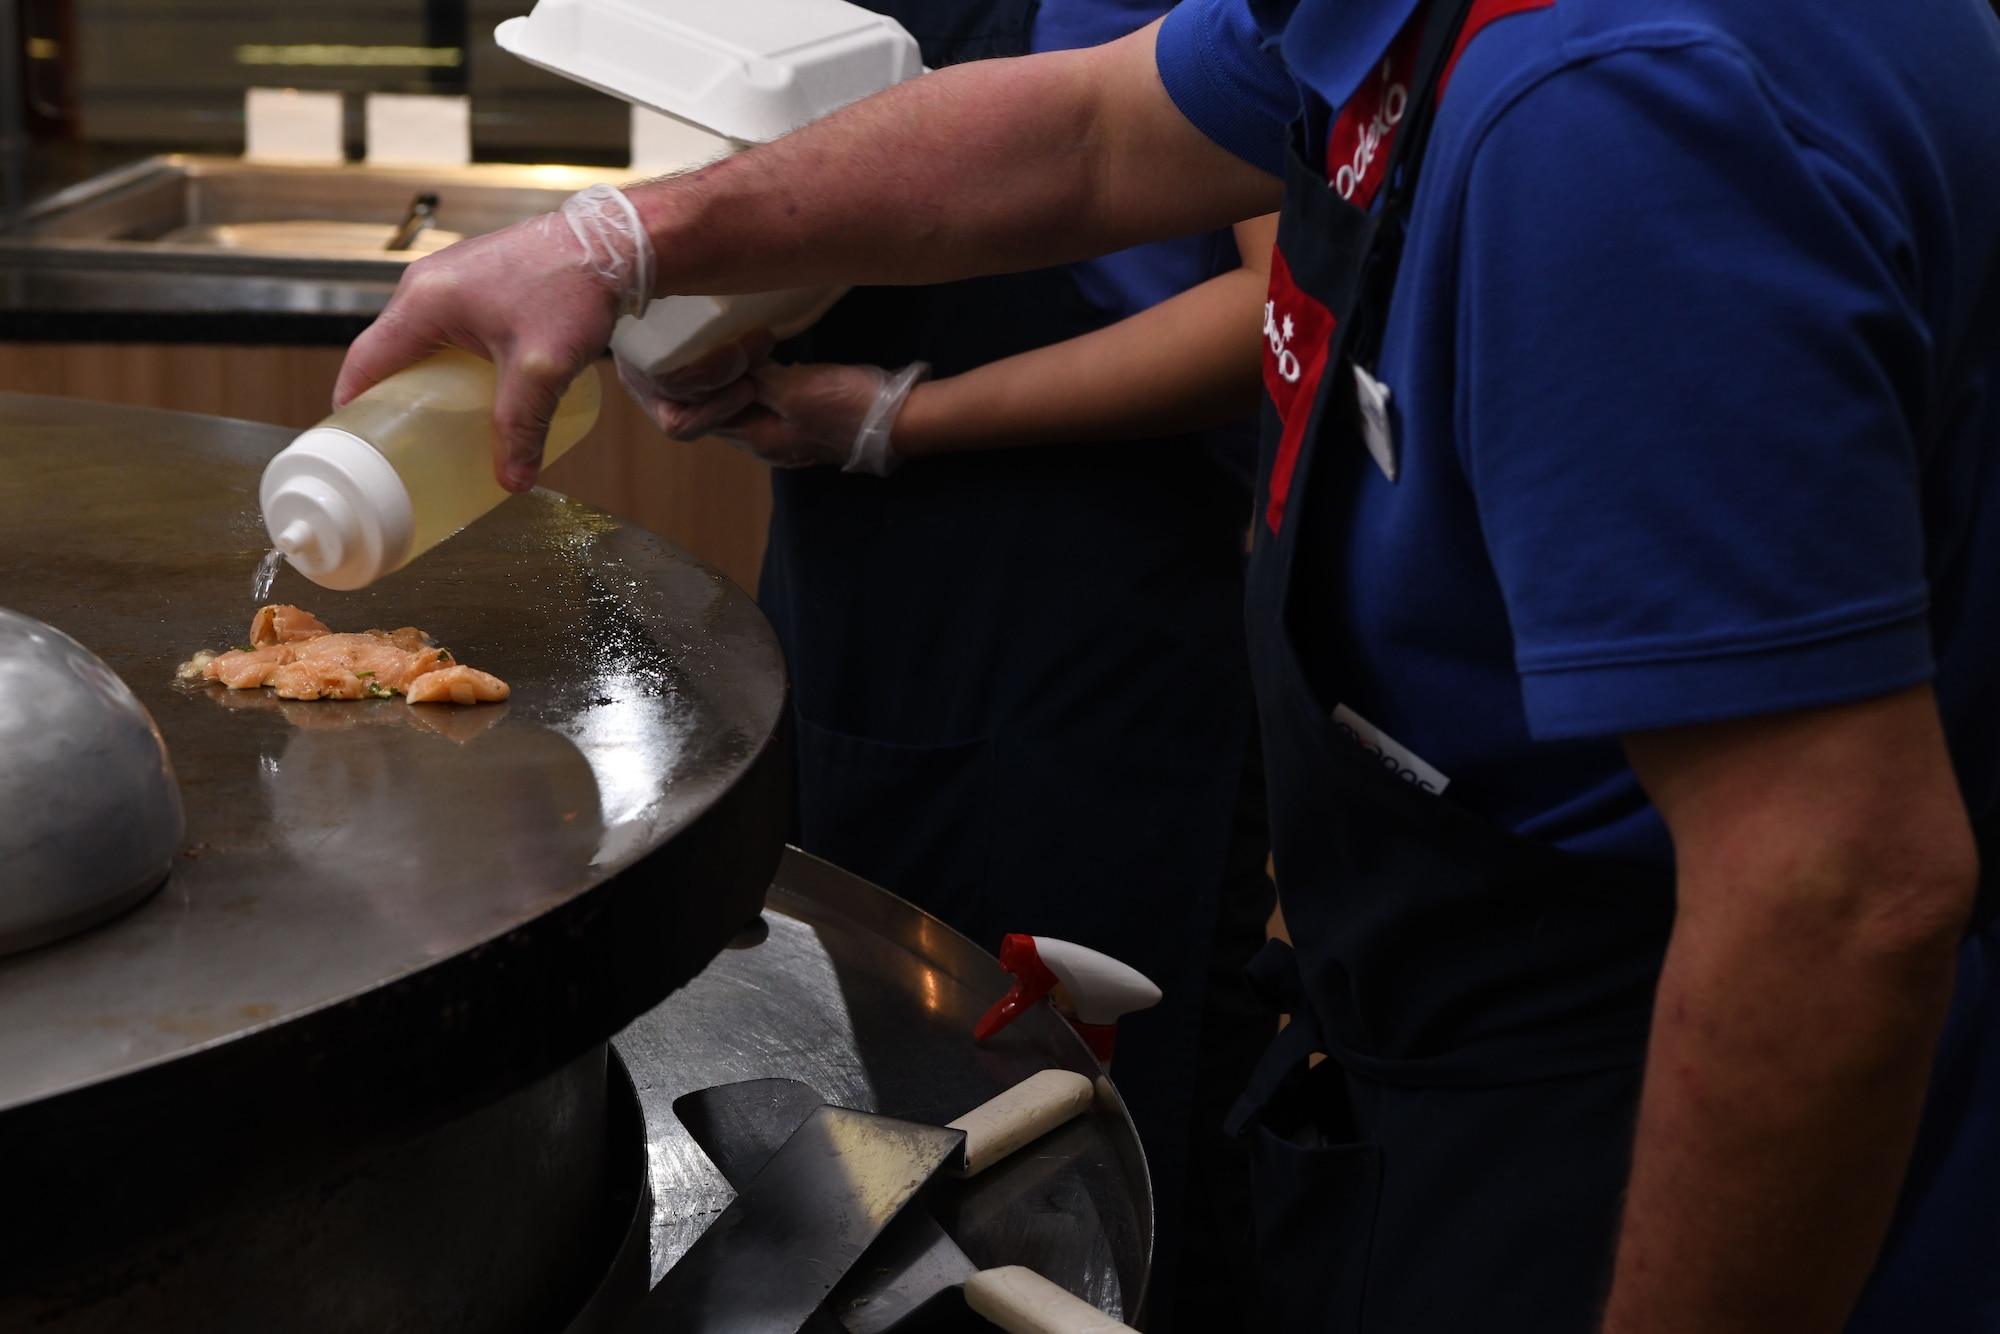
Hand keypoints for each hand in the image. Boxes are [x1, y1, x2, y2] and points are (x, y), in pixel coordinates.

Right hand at [335, 185, 652, 492]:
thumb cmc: (575, 288)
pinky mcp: (479, 283)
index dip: (354, 404)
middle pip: (390, 353)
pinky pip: (447, 330)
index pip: (366, 359)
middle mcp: (428, 284)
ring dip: (423, 382)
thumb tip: (513, 480)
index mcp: (425, 300)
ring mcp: (452, 280)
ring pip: (421, 342)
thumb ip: (522, 425)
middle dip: (391, 399)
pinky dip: (448, 363)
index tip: (357, 444)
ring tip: (436, 426)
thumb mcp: (542, 368)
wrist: (614, 243)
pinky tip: (471, 392)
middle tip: (400, 444)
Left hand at [618, 335, 927, 474]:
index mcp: (754, 437)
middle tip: (689, 344)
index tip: (701, 351)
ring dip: (720, 377)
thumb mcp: (795, 387)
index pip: (693, 418)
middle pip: (706, 413)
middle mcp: (759, 441)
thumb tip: (723, 365)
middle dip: (693, 382)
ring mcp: (777, 433)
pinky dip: (745, 377)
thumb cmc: (848, 406)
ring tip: (720, 345)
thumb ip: (754, 377)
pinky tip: (751, 354)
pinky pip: (755, 398)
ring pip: (729, 404)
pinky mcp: (794, 419)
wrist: (898, 420)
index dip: (686, 385)